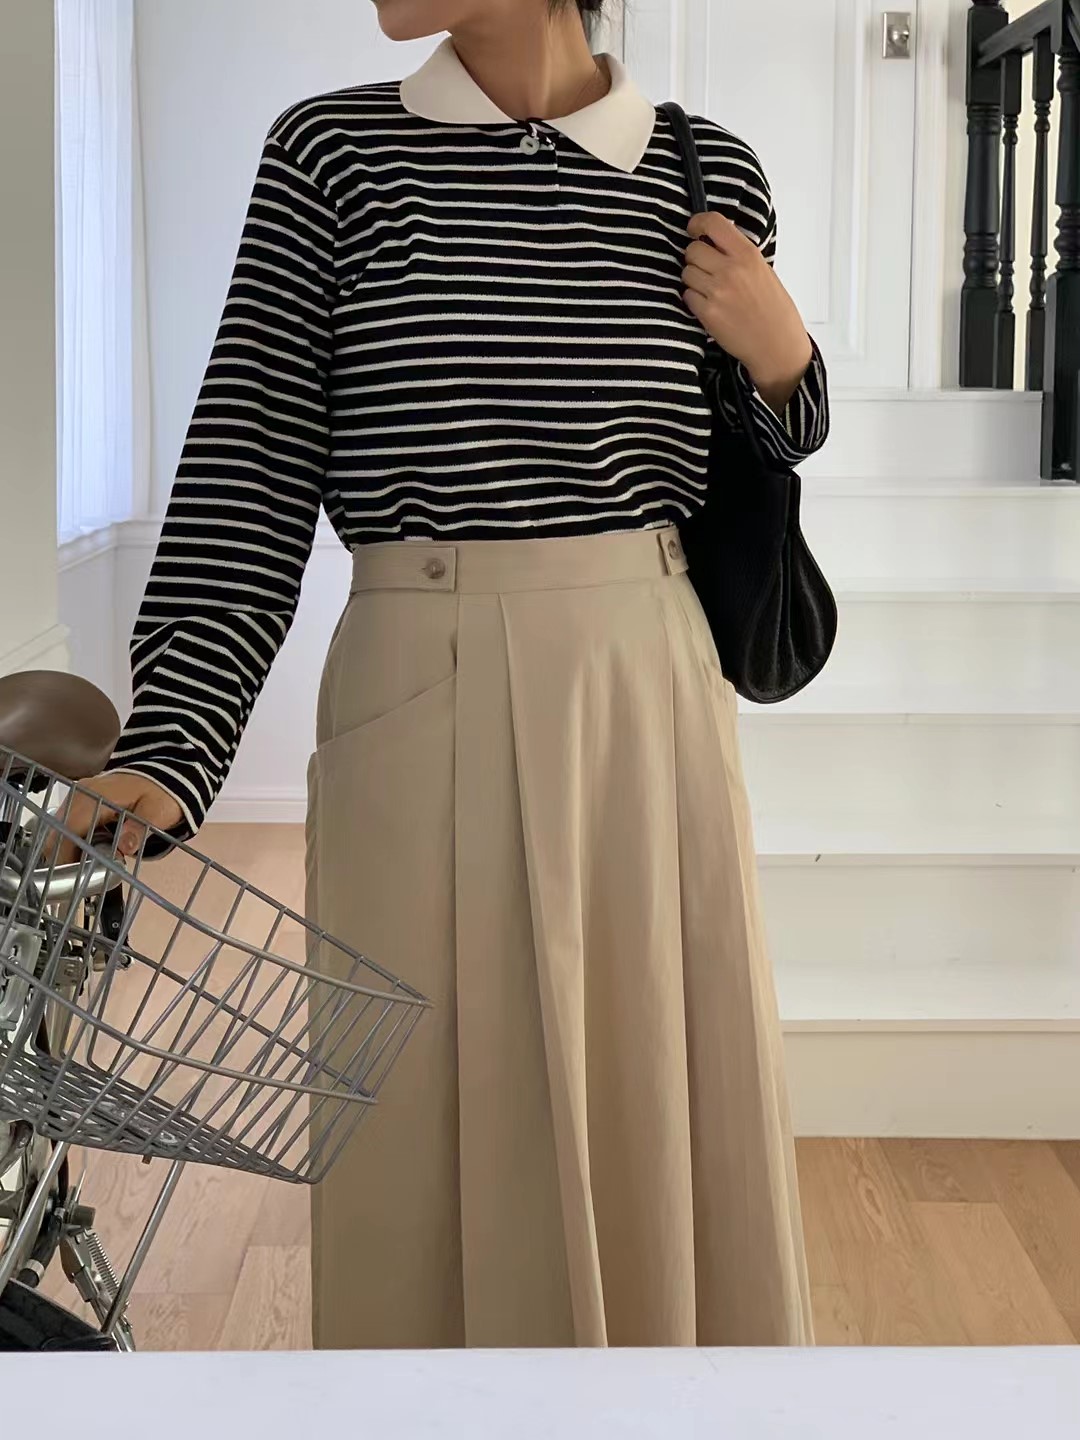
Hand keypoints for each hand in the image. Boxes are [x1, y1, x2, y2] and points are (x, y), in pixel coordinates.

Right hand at [52, 771, 184, 864]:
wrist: (162, 778)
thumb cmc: (160, 795)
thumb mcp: (157, 813)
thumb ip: (139, 829)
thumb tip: (126, 846)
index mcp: (96, 795)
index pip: (69, 827)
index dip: (66, 854)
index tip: (72, 877)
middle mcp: (81, 794)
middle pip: (56, 830)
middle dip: (63, 856)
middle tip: (80, 877)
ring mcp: (79, 797)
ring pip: (58, 829)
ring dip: (67, 850)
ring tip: (86, 868)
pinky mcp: (81, 803)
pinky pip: (67, 826)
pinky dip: (73, 842)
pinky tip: (89, 853)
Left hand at [682, 211, 812, 414]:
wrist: (776, 344)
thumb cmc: (773, 308)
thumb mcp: (762, 270)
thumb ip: (738, 253)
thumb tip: (712, 240)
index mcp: (747, 254)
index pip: (713, 223)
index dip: (698, 223)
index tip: (694, 229)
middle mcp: (731, 270)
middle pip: (692, 250)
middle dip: (695, 258)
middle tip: (707, 269)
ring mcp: (717, 292)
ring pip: (686, 273)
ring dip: (694, 280)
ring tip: (712, 290)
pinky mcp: (707, 313)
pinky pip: (687, 296)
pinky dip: (694, 300)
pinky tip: (710, 305)